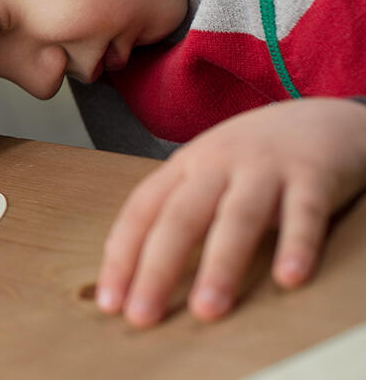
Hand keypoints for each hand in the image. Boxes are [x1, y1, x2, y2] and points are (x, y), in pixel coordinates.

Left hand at [96, 97, 365, 326]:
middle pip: (180, 217)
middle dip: (157, 268)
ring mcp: (265, 167)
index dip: (122, 255)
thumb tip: (137, 273)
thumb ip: (177, 212)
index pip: (142, 210)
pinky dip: (297, 244)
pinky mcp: (313, 174)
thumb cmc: (253, 158)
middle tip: (143, 316)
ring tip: (207, 310)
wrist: (322, 116)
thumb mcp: (206, 174)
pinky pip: (304, 212)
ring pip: (237, 217)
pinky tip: (288, 278)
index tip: (109, 301)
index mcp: (185, 165)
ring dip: (219, 265)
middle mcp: (218, 163)